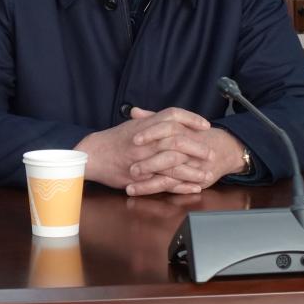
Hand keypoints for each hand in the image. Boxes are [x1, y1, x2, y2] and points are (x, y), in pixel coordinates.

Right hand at [75, 107, 213, 195]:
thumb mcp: (133, 125)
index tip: (205, 125)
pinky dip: (181, 185)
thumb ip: (151, 121)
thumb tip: (170, 118)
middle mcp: (146, 140)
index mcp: (146, 125)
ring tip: (207, 174)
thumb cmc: (112, 140)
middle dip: (197, 147)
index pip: (173, 116)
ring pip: (173, 163)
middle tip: (211, 153)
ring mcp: (143, 159)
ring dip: (193, 170)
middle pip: (178, 140)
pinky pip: (164, 181)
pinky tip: (193, 187)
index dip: (191, 119)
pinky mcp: (141, 176)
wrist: (92, 154)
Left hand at [128, 108, 249, 194]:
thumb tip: (134, 111)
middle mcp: (191, 149)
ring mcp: (194, 167)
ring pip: (171, 175)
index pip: (168, 128)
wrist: (223, 149)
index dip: (151, 133)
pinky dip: (159, 190)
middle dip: (150, 164)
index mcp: (184, 131)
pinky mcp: (196, 181)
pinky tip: (143, 192)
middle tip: (131, 168)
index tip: (134, 139)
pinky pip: (175, 188)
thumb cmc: (196, 135)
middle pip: (171, 155)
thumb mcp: (177, 124)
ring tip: (130, 186)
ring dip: (149, 183)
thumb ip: (154, 118)